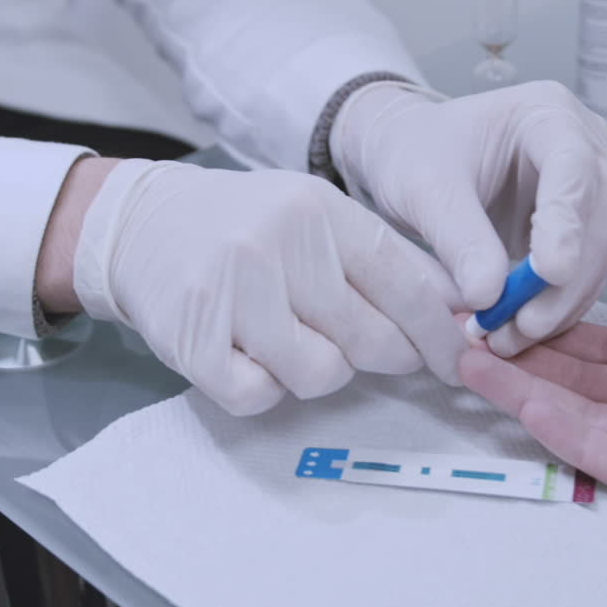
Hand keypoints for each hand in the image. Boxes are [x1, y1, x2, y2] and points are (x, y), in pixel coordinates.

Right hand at [70, 160, 463, 414]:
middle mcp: (276, 245)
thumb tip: (464, 305)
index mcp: (317, 209)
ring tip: (295, 338)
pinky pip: (261, 397)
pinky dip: (265, 387)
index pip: (403, 283)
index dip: (438, 331)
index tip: (457, 358)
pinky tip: (251, 353)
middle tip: (379, 351)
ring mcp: (229, 294)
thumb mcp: (318, 215)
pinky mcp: (192, 341)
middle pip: (370, 339)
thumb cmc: (247, 226)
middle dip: (387, 356)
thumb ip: (387, 257)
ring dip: (319, 369)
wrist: (142, 224)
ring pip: (320, 375)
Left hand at [331, 81, 606, 356]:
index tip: (551, 271)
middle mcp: (582, 151)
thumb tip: (489, 295)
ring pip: (594, 256)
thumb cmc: (413, 152)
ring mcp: (583, 195)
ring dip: (557, 305)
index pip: (574, 167)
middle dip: (565, 280)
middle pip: (598, 219)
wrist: (405, 158)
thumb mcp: (424, 187)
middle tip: (524, 325)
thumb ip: (459, 237)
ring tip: (507, 339)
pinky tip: (515, 335)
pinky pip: (577, 279)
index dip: (567, 221)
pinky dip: (550, 311)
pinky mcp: (573, 234)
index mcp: (548, 115)